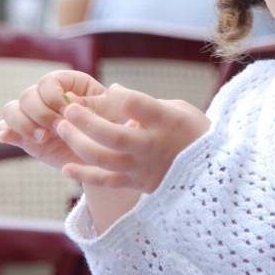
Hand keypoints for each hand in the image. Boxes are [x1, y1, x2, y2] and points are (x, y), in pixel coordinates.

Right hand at [0, 70, 108, 170]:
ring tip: (43, 138)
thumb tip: (71, 99)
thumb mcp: (113, 112)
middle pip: (28, 95)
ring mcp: (34, 115)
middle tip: (58, 129)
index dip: (54, 97)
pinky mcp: (25, 135)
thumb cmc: (115, 125)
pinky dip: (2, 131)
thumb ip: (96, 104)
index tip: (68, 113)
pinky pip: (3, 128)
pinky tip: (8, 137)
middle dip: (41, 113)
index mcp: (69, 83)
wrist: (108, 154)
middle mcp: (47, 96)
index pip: (48, 82)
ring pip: (12, 109)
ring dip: (23, 123)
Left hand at [54, 84, 210, 192]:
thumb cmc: (193, 132)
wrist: (212, 171)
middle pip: (112, 135)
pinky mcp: (137, 184)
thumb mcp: (180, 109)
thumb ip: (148, 104)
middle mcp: (152, 146)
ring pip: (103, 159)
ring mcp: (143, 167)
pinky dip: (84, 176)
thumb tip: (116, 97)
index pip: (134, 104)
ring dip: (78, 143)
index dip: (118, 93)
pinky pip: (106, 183)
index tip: (113, 90)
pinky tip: (66, 168)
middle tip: (68, 109)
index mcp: (166, 121)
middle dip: (85, 121)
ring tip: (62, 128)